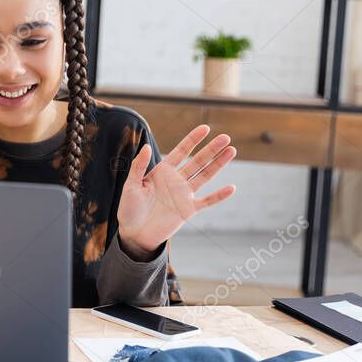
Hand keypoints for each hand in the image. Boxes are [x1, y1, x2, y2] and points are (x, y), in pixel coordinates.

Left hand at [116, 125, 236, 256]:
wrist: (134, 233)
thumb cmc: (129, 208)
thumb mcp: (131, 185)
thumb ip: (138, 166)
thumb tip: (145, 146)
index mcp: (162, 171)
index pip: (181, 151)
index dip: (193, 139)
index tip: (205, 128)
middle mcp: (176, 180)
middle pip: (197, 161)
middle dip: (211, 149)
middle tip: (225, 137)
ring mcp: (184, 194)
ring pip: (205, 176)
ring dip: (218, 164)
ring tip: (232, 151)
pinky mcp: (188, 210)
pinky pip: (207, 201)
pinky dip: (219, 196)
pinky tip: (232, 187)